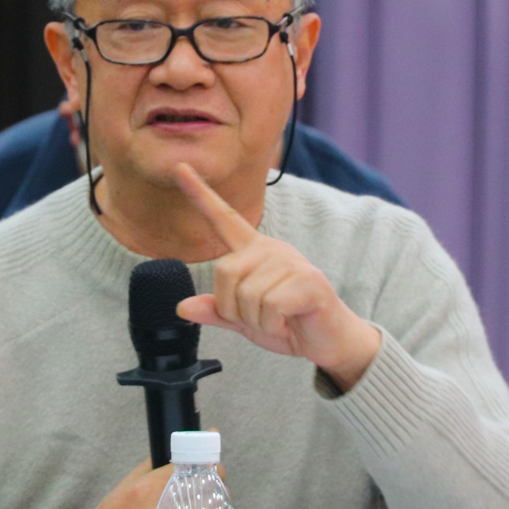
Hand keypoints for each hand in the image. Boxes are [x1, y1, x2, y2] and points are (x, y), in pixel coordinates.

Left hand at [170, 162, 382, 389]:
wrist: (328, 341)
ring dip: (256, 320)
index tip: (180, 167)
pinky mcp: (309, 281)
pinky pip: (269, 307)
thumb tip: (181, 307)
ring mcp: (292, 262)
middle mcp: (271, 249)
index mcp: (253, 251)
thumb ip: (216, 311)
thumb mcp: (244, 320)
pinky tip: (289, 322)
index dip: (200, 194)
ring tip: (278, 320)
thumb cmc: (287, 324)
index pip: (223, 218)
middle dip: (233, 308)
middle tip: (258, 317)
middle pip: (225, 272)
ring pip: (246, 295)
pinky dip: (273, 324)